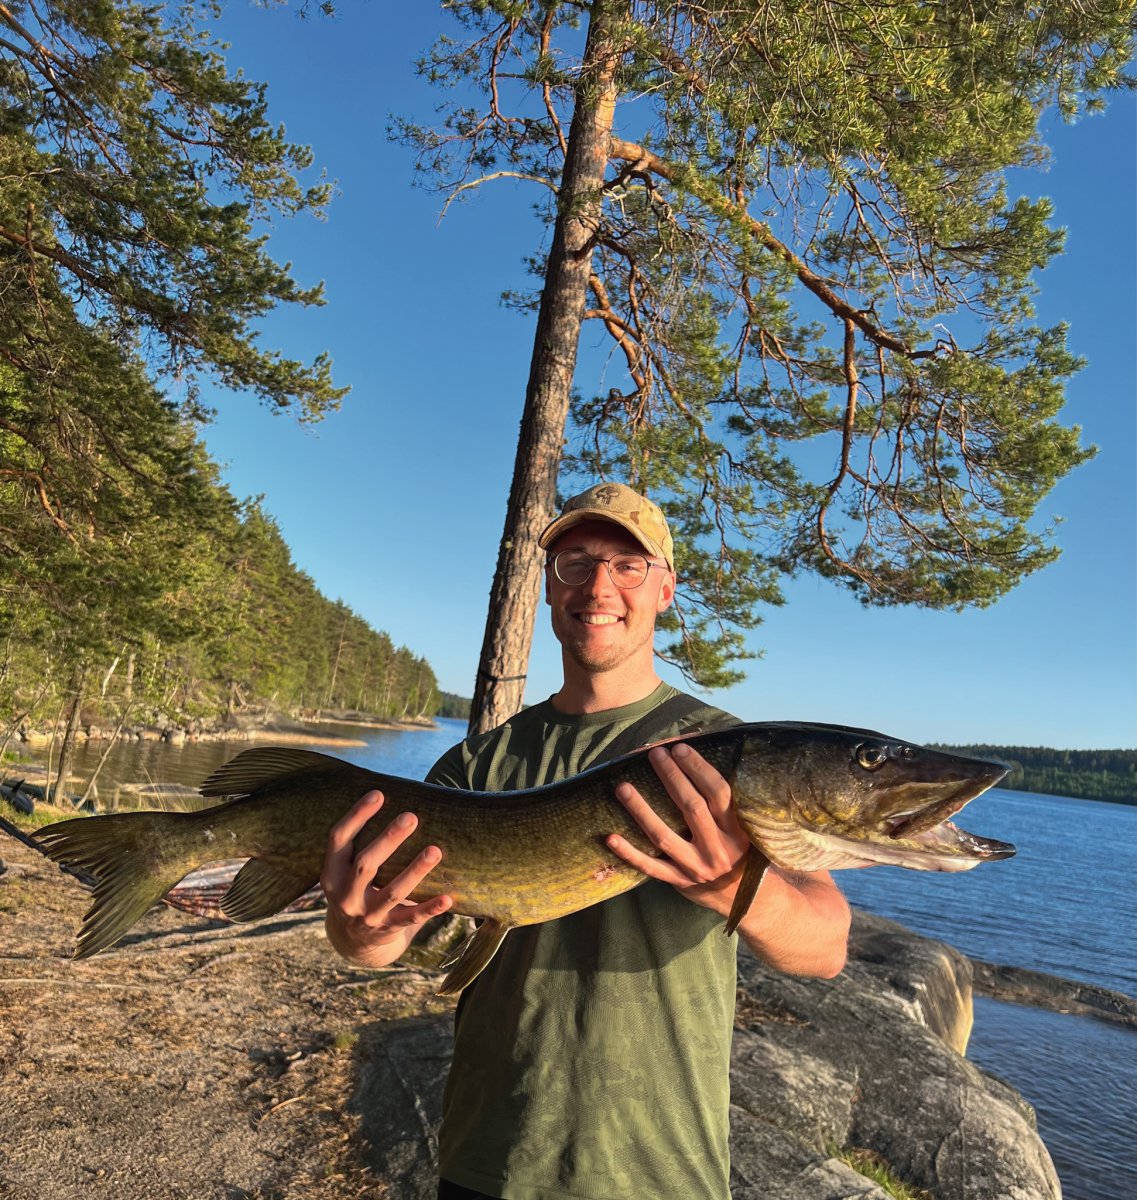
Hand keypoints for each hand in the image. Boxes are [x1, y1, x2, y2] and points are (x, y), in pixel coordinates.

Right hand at [321, 790, 452, 968]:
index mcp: (332, 874)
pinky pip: (411, 918)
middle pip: (366, 865)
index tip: (378, 794)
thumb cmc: (357, 888)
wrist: (353, 943)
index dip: (356, 816)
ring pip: (393, 892)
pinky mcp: (388, 930)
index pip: (338, 839)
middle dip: (388, 840)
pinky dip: (430, 908)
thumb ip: (362, 844)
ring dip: (415, 871)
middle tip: (411, 817)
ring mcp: (366, 916)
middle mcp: (345, 896)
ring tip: (435, 850)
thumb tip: (398, 799)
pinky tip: (448, 898)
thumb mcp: (345, 871)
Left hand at [606, 743, 850, 975]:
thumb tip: (700, 753)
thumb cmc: (740, 849)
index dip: (698, 768)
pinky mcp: (680, 883)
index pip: (719, 793)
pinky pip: (651, 868)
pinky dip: (630, 854)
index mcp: (738, 829)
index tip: (680, 747)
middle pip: (691, 808)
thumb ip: (727, 799)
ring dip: (642, 811)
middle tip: (654, 755)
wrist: (746, 900)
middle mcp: (719, 848)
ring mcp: (697, 867)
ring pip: (665, 836)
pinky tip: (610, 837)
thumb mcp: (745, 825)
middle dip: (671, 778)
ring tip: (623, 787)